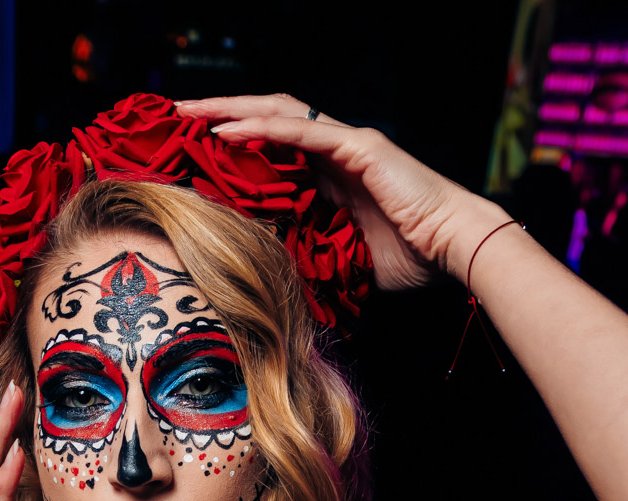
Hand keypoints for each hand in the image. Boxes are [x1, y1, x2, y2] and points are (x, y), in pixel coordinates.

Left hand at [176, 94, 506, 289]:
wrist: (454, 249)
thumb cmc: (408, 258)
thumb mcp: (338, 254)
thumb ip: (304, 246)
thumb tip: (261, 262)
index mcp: (329, 172)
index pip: (271, 144)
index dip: (231, 140)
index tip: (189, 147)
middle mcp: (335, 149)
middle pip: (266, 116)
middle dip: (218, 111)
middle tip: (173, 115)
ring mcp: (348, 143)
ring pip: (278, 113)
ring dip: (229, 110)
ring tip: (188, 113)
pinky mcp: (361, 147)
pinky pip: (302, 131)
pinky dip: (262, 128)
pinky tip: (227, 130)